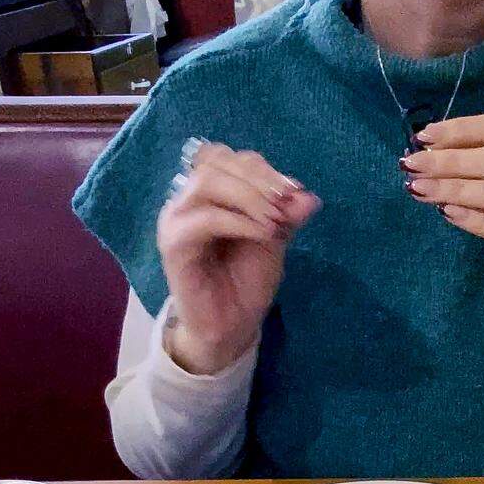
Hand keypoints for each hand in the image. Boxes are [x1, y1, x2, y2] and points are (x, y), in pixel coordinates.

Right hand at [156, 143, 319, 374]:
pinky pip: (205, 219)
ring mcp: (176, 219)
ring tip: (274, 221)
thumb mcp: (274, 239)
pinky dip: (239, 221)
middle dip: (258, 180)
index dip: (264, 170)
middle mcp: (187, 200)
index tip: (294, 192)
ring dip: (249, 197)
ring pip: (208, 182)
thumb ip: (287, 215)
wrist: (232, 325)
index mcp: (209, 193)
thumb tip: (310, 197)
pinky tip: (263, 234)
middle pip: (217, 162)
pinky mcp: (173, 244)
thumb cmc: (246, 280)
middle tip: (285, 207)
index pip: (231, 158)